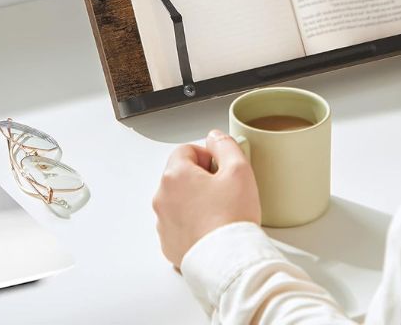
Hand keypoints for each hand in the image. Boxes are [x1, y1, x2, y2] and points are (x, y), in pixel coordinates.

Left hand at [153, 130, 260, 267]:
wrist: (228, 262)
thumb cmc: (231, 218)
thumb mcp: (238, 168)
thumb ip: (225, 145)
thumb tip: (215, 137)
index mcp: (175, 176)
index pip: (186, 150)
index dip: (208, 156)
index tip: (221, 169)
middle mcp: (162, 198)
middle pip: (181, 175)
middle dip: (202, 178)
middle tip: (225, 190)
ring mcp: (163, 224)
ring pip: (180, 200)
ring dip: (196, 201)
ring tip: (220, 213)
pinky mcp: (169, 244)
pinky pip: (179, 225)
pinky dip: (193, 224)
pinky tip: (212, 230)